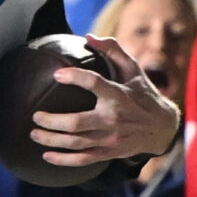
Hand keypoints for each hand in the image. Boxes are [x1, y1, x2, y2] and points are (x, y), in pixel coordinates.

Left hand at [30, 35, 182, 167]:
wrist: (162, 128)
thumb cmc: (144, 94)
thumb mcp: (134, 70)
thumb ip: (113, 51)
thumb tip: (88, 36)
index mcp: (119, 95)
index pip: (94, 83)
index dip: (75, 77)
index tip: (56, 75)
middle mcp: (114, 118)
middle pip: (76, 123)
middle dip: (51, 121)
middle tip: (35, 116)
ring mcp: (111, 139)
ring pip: (75, 143)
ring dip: (51, 140)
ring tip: (34, 133)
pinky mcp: (109, 152)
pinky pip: (82, 160)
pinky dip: (63, 160)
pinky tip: (47, 155)